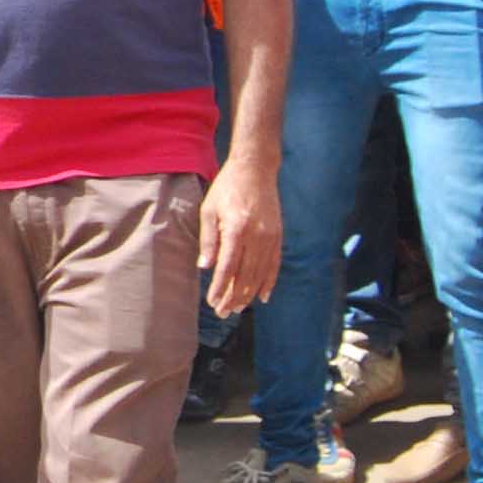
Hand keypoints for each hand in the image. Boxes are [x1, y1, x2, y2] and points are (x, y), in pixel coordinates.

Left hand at [198, 162, 280, 315]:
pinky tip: (262, 296)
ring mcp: (270, 237)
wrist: (255, 169)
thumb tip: (205, 267)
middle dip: (233, 297)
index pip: (227, 267)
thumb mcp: (209, 209)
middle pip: (245, 275)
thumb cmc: (227, 188)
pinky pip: (274, 264)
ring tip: (238, 308)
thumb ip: (208, 240)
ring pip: (260, 274)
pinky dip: (268, 282)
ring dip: (249, 294)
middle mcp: (256, 236)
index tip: (213, 302)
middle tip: (223, 312)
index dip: (220, 288)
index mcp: (236, 228)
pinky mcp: (278, 236)